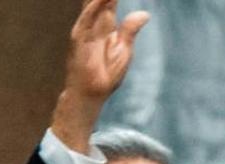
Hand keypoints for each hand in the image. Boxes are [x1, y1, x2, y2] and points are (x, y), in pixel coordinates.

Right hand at [51, 0, 149, 151]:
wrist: (91, 94)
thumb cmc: (105, 74)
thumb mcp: (124, 50)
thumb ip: (130, 30)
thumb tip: (145, 13)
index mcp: (105, 23)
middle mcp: (93, 22)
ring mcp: (85, 29)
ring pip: (92, 3)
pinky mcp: (79, 40)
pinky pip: (87, 20)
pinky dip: (93, 8)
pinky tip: (102, 0)